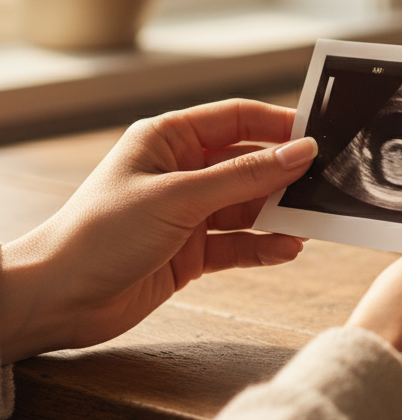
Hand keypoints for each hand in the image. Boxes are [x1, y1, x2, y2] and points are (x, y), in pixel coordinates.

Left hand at [0, 99, 316, 362]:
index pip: (237, 119)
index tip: (318, 137)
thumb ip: (245, 176)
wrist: (57, 301)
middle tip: (326, 183)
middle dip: (284, 176)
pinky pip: (239, 243)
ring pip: (249, 206)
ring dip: (279, 215)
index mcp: (169, 140)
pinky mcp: (191, 252)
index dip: (278, 126)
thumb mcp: (179, 197)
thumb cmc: (98, 236)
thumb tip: (301, 153)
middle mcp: (181, 172)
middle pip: (248, 164)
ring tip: (314, 222)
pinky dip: (264, 246)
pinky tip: (288, 249)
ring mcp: (187, 213)